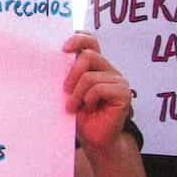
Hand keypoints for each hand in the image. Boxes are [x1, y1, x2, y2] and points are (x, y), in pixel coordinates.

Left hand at [64, 33, 131, 150]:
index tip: (63, 48)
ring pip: (90, 76)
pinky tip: (89, 108)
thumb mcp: (68, 90)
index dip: (78, 39)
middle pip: (88, 55)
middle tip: (64, 90)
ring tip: (74, 106)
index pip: (90, 41)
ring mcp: (118, 80)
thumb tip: (51, 57)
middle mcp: (108, 69)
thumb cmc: (78, 113)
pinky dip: (88, 99)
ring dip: (77, 93)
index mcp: (94, 65)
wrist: (93, 138)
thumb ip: (66, 72)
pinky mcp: (124, 93)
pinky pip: (99, 88)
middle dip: (71, 73)